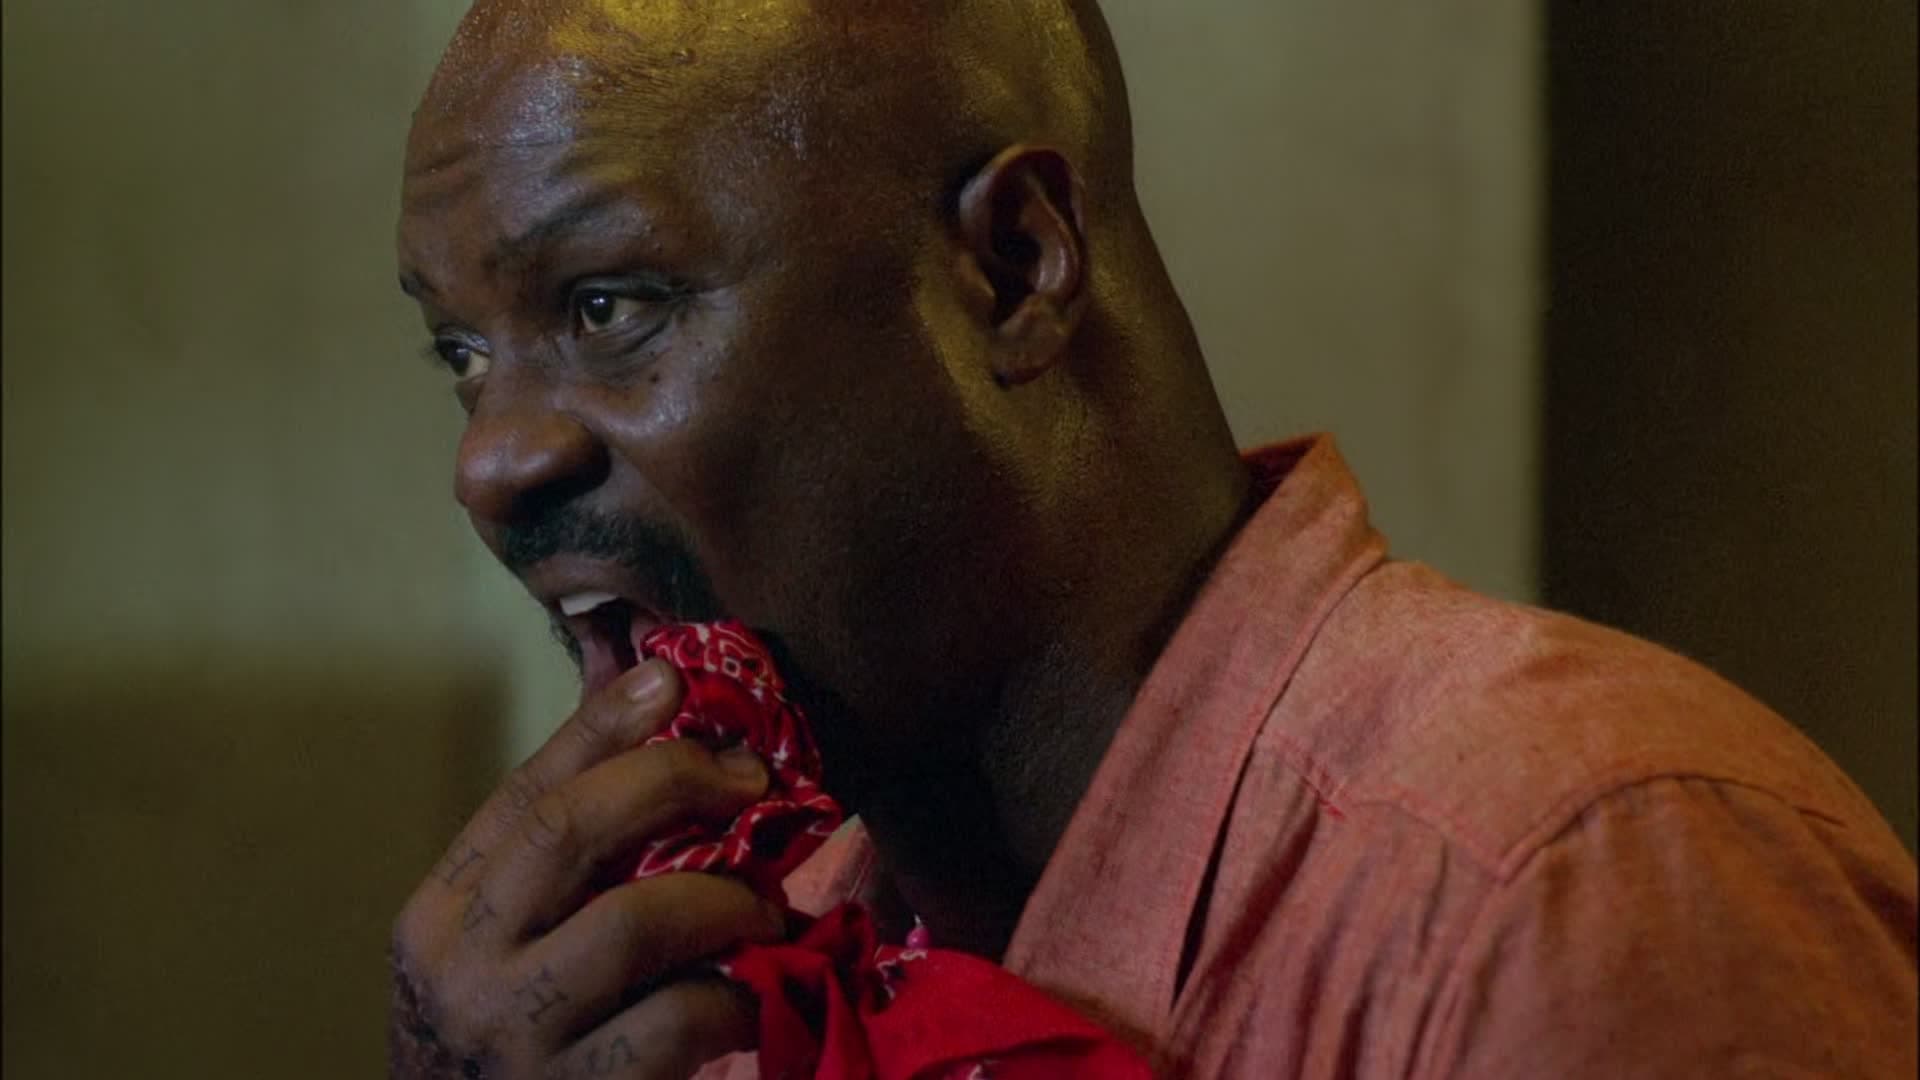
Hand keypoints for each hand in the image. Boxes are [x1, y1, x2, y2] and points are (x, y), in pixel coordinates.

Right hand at [389, 659, 781, 1078]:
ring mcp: (518, 1037)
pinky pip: (680, 1019)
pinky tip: (760, 995)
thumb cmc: (515, 1045)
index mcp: (439, 916)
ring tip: (765, 909)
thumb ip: (565, 850)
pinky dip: (739, 995)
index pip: (522, 795)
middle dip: (672, 782)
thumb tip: (644, 704)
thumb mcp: (506, 949)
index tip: (670, 679)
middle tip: (750, 779)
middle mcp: (462, 970)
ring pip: (633, 924)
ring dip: (724, 899)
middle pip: (568, 832)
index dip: (600, 727)